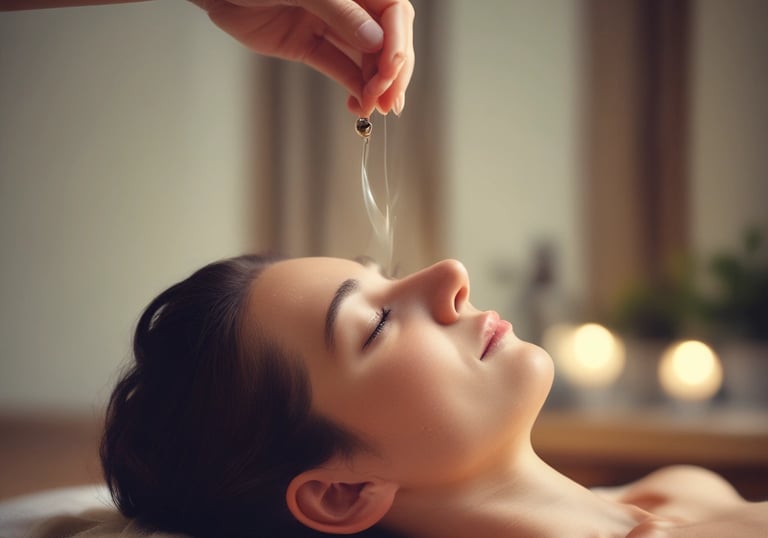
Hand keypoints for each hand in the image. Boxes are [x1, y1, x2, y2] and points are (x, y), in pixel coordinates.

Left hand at [190, 0, 413, 116]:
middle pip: (385, 38)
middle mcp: (347, 3)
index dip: (399, 44)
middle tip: (390, 101)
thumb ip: (341, 13)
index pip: (393, 12)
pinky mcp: (308, 44)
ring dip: (374, 84)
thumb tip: (376, 42)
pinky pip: (338, 66)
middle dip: (392, 71)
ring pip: (364, 56)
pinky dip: (352, 86)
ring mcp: (327, 23)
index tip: (392, 72)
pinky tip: (359, 103)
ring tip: (374, 108)